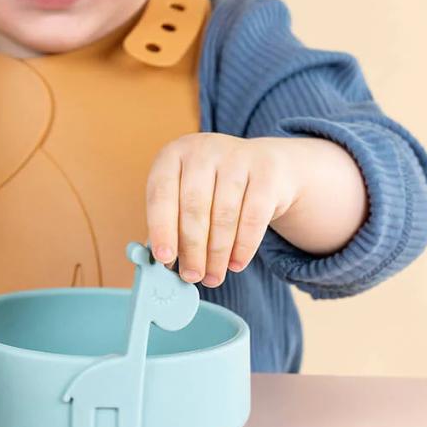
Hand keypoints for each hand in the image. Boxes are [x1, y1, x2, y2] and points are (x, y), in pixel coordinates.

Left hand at [145, 133, 298, 286]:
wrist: (265, 165)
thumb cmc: (213, 186)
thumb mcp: (186, 190)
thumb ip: (171, 221)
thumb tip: (162, 261)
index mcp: (173, 154)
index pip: (161, 193)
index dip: (161, 228)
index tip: (164, 259)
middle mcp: (203, 150)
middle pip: (194, 207)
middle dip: (192, 248)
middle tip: (192, 276)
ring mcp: (236, 157)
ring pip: (224, 215)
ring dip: (217, 253)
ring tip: (212, 277)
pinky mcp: (266, 171)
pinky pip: (253, 217)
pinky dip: (243, 246)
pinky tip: (235, 264)